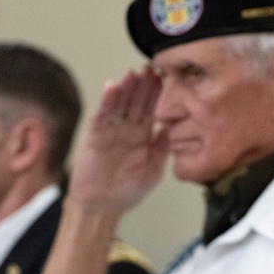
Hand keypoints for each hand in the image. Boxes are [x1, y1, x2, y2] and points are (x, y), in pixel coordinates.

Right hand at [66, 67, 170, 217]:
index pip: (152, 109)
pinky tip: (113, 87)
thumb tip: (177, 129)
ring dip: (127, 87)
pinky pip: (102, 115)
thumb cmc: (127, 190)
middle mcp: (127, 129)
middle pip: (137, 101)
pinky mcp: (96, 135)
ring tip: (134, 72)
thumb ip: (164, 148)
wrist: (103, 206)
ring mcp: (111, 130)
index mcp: (143, 135)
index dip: (159, 94)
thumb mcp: (154, 168)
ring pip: (120, 103)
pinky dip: (107, 101)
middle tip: (153, 66)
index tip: (169, 78)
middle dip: (145, 84)